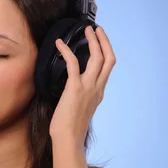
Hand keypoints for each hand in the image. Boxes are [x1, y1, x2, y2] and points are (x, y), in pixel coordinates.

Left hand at [49, 26, 115, 145]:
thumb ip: (80, 97)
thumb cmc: (69, 127)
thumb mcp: (80, 108)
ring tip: (86, 30)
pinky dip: (66, 51)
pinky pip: (73, 63)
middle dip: (104, 41)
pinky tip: (59, 43)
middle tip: (96, 29)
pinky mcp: (75, 87)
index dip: (105, 52)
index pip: (107, 68)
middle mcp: (97, 88)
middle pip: (109, 58)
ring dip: (93, 41)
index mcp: (99, 92)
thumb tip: (72, 91)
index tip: (100, 41)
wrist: (68, 138)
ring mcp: (88, 87)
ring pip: (98, 58)